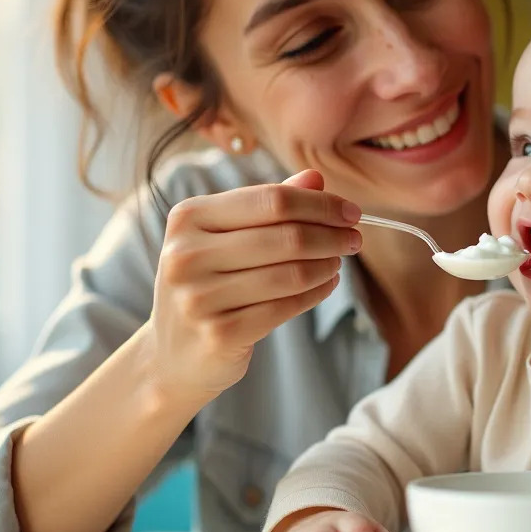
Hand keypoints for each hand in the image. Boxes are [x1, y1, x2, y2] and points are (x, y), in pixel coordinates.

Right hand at [146, 169, 359, 399]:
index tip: (351, 212)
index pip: (272, 199)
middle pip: (286, 236)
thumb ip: (268, 205)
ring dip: (327, 265)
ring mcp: (199, 297)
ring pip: (290, 274)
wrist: (175, 353)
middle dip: (331, 236)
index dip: (320, 204)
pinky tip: (327, 285)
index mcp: (188, 218)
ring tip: (337, 262)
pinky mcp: (219, 333)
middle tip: (354, 239)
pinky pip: (286, 307)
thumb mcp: (227, 237)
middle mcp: (186, 254)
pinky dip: (316, 293)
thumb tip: (315, 178)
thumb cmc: (209, 284)